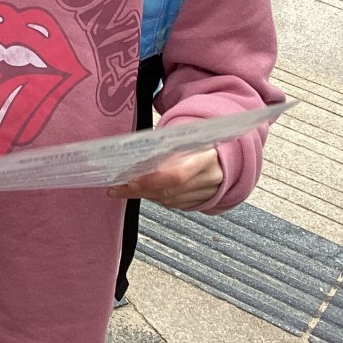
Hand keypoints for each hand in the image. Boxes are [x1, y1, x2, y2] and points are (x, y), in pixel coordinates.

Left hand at [108, 148, 223, 209]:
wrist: (226, 158)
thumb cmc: (202, 143)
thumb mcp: (189, 138)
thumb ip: (167, 147)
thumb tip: (135, 155)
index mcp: (207, 157)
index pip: (177, 175)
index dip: (152, 180)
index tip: (131, 180)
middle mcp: (209, 179)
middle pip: (169, 191)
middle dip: (140, 190)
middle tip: (116, 188)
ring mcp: (206, 193)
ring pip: (169, 200)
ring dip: (144, 195)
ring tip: (121, 190)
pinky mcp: (201, 202)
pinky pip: (173, 204)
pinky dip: (155, 198)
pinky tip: (142, 191)